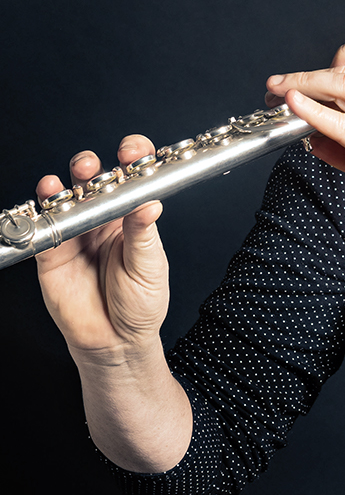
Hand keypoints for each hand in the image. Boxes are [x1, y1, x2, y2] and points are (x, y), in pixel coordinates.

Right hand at [34, 135, 168, 359]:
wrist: (116, 342)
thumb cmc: (141, 303)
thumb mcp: (149, 267)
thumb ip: (143, 235)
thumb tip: (150, 203)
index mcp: (132, 216)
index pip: (131, 178)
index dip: (131, 159)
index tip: (132, 152)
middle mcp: (103, 219)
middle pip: (93, 180)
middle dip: (90, 166)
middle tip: (92, 167)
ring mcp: (77, 234)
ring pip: (66, 198)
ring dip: (64, 184)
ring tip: (67, 181)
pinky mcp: (53, 252)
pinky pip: (45, 227)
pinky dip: (43, 212)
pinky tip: (47, 200)